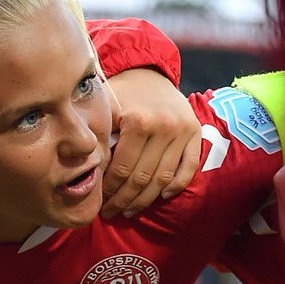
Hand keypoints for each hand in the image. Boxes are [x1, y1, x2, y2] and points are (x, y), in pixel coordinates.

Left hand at [100, 69, 201, 218]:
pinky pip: (187, 169)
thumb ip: (99, 139)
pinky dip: (175, 186)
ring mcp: (183, 131)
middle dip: (123, 200)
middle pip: (142, 178)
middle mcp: (164, 126)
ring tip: (129, 210)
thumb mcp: (104, 110)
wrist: (148, 71)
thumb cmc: (120, 93)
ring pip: (163, 179)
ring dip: (145, 200)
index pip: (121, 169)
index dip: (109, 191)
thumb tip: (88, 173)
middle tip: (110, 212)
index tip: (99, 202)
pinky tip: (160, 196)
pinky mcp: (196, 134)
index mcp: (138, 121)